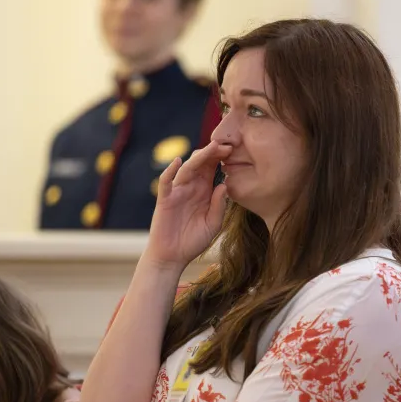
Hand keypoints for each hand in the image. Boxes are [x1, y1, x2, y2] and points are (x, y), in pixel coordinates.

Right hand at [142, 141, 231, 267]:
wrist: (173, 257)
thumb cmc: (193, 241)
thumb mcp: (213, 224)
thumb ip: (219, 206)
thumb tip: (224, 185)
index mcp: (204, 191)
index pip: (213, 169)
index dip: (222, 159)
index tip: (235, 150)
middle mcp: (191, 188)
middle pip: (201, 164)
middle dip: (213, 153)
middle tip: (227, 145)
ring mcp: (177, 192)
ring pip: (187, 169)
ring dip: (199, 158)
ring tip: (211, 148)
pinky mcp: (165, 199)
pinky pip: (166, 182)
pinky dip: (169, 170)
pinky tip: (177, 162)